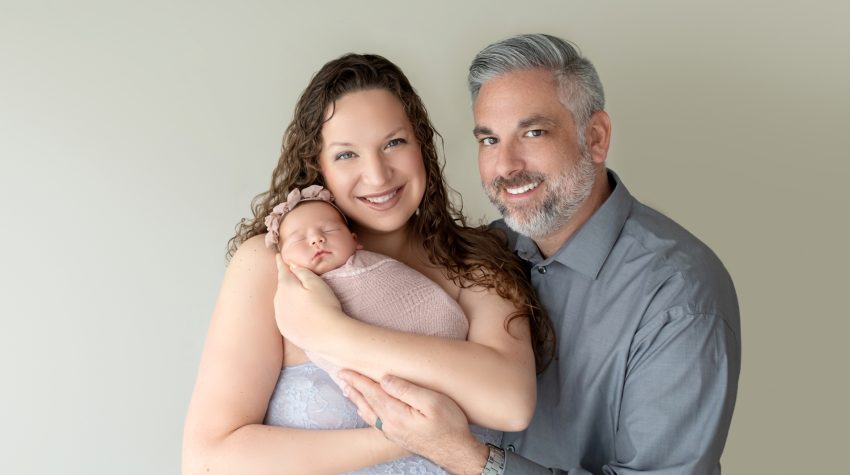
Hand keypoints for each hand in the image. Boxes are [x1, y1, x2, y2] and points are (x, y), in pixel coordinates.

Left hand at [274, 254, 343, 348]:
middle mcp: (278, 301)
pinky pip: (283, 315)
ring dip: (286, 297)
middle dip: (285, 281)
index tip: (277, 256)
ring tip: (297, 297)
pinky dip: (287, 311)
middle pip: (281, 286)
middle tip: (292, 277)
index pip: (282, 270)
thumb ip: (302, 272)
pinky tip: (297, 312)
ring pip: (281, 301)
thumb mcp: (316, 283)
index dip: (280, 262)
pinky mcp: (284, 329)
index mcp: (286, 286)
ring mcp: (280, 317)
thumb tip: (291, 265)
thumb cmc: (325, 305)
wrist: (328, 335)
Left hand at [339, 370, 489, 474]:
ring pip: (368, 413)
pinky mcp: (398, 437)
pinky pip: (375, 422)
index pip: (371, 391)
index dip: (357, 379)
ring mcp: (393, 432)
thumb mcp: (433, 402)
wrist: (457, 453)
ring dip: (356, 400)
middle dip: (353, 388)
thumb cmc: (449, 425)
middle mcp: (389, 424)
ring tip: (347, 390)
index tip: (344, 369)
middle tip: (340, 376)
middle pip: (366, 402)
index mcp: (395, 413)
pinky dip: (365, 412)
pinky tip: (364, 410)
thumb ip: (407, 390)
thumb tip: (385, 378)